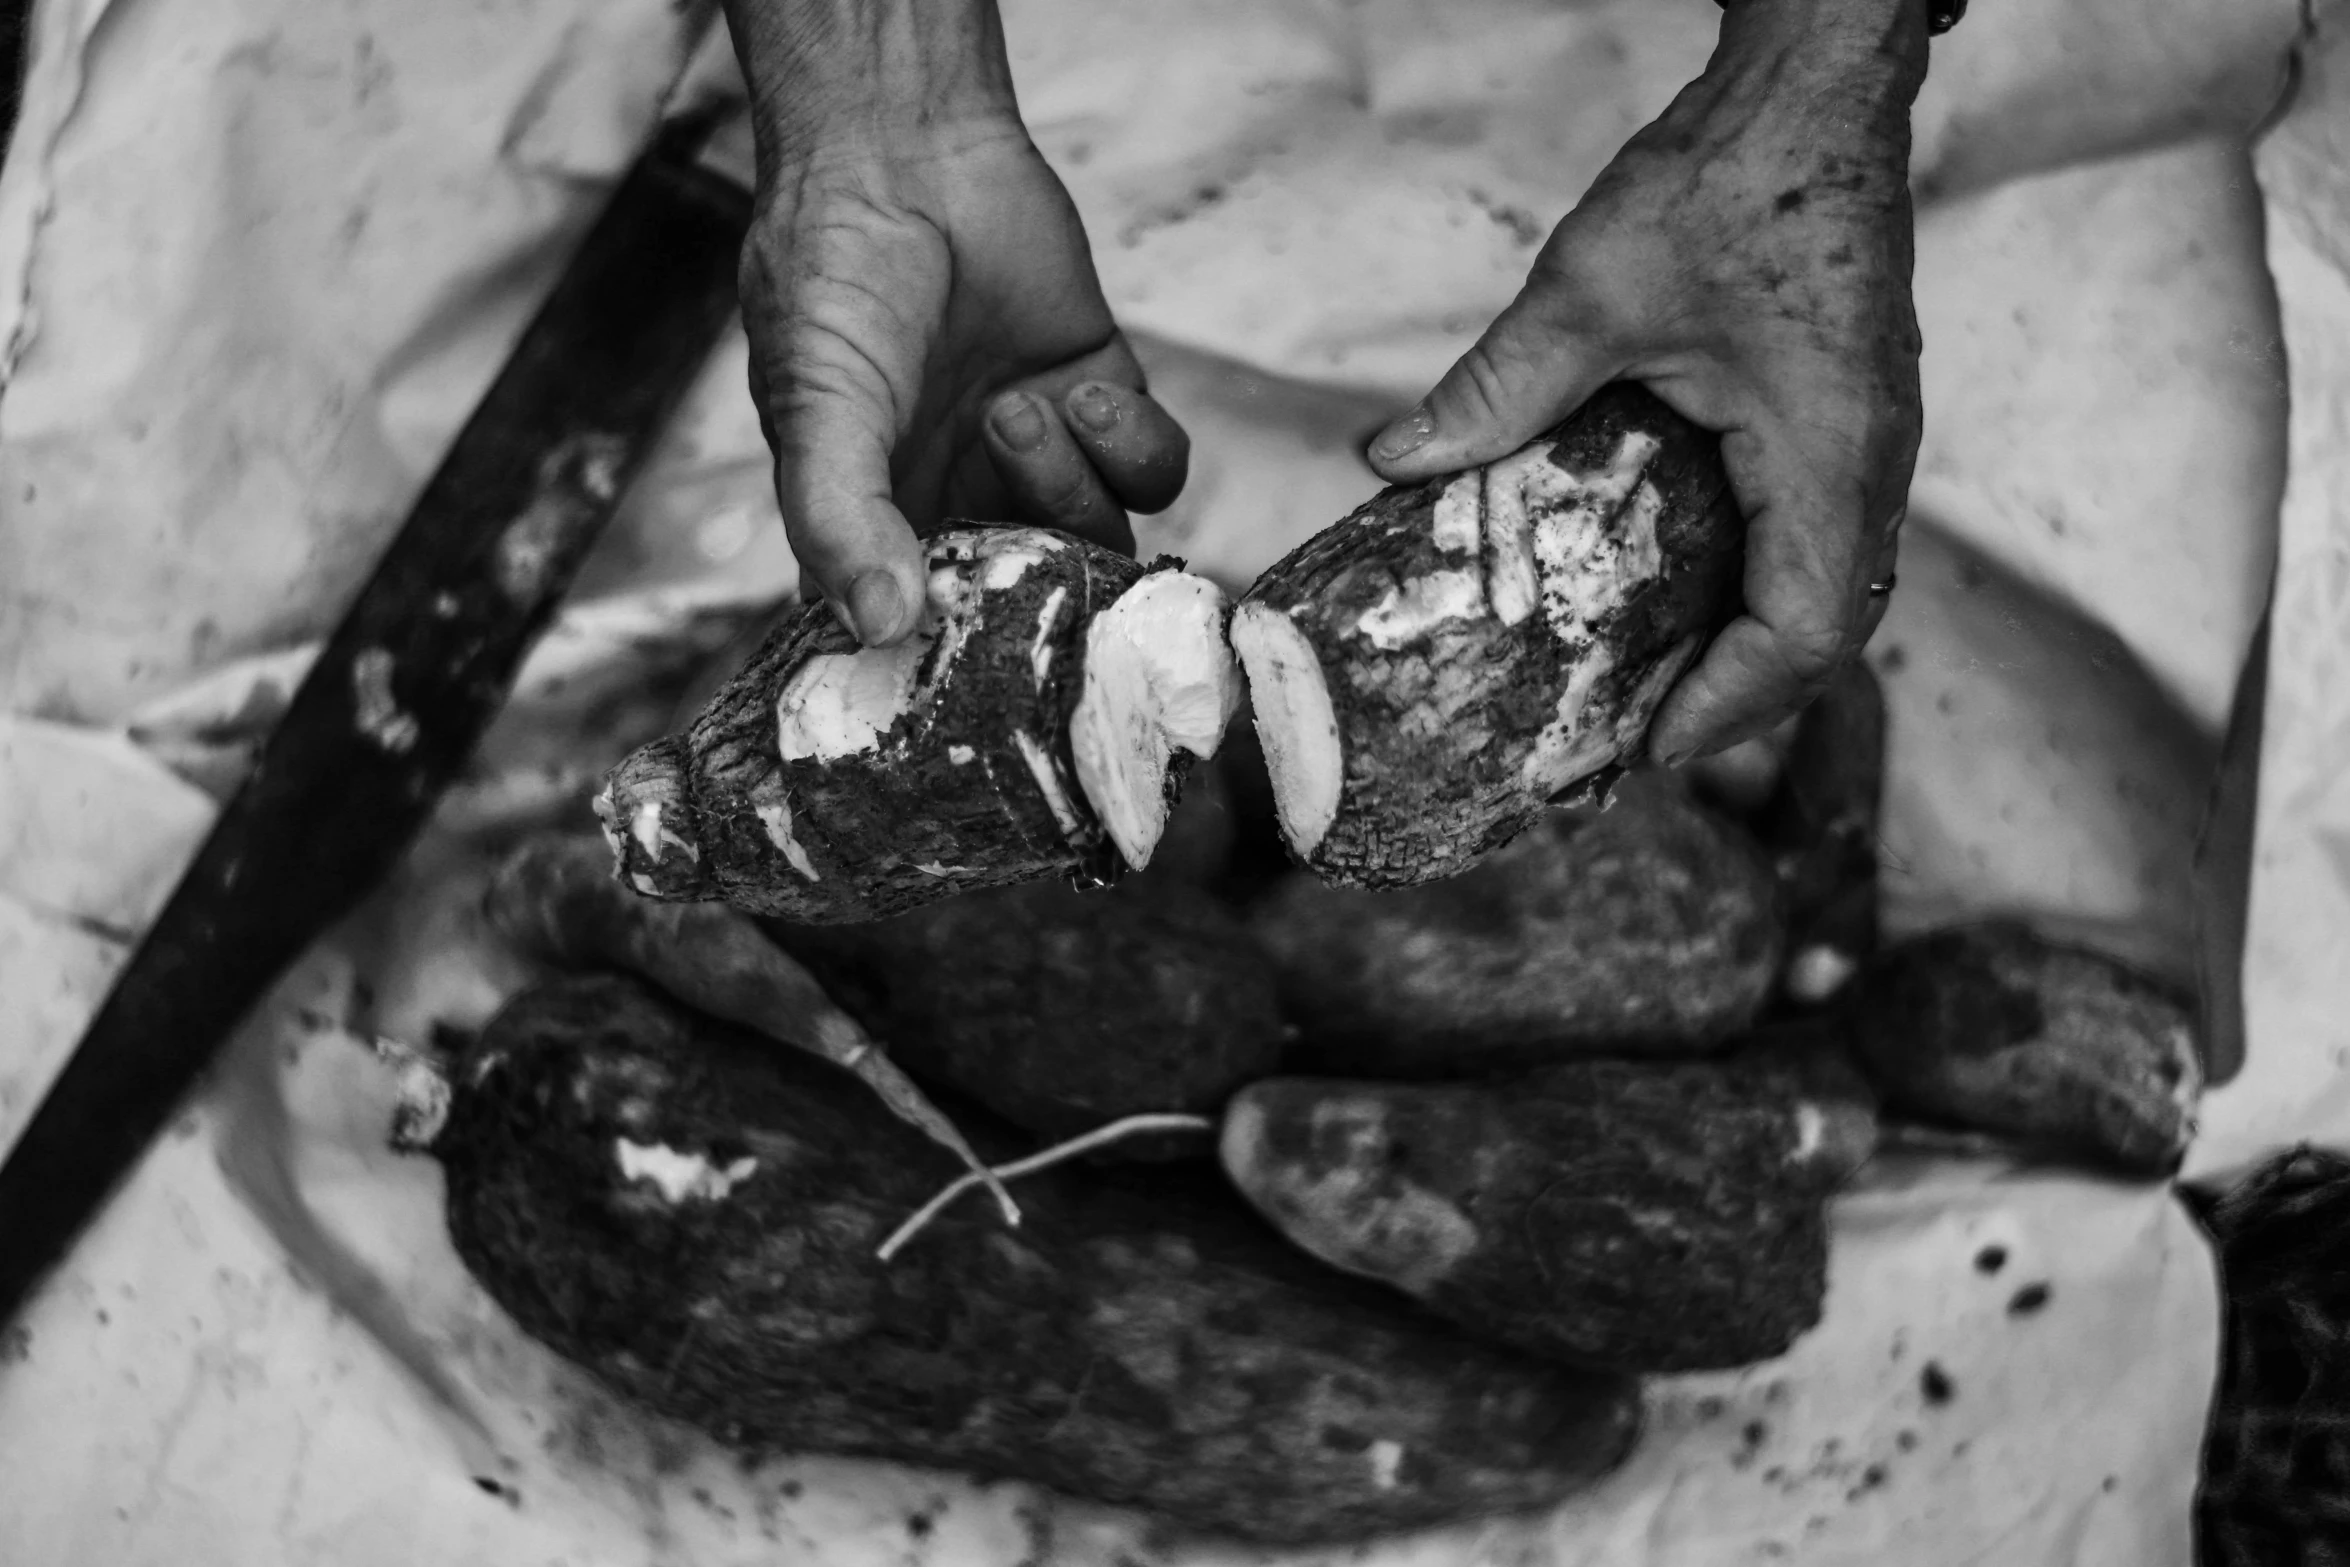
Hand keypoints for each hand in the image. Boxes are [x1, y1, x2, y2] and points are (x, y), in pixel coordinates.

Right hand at [725, 0, 1188, 645]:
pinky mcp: (1104, 402)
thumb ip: (841, 519)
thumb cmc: (833, 279)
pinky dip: (1130, 449)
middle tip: (1000, 501)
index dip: (951, 650)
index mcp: (882, 527)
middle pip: (1033, 598)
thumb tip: (880, 627)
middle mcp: (966, 503)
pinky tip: (1083, 394)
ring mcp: (1041, 459)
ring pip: (1098, 542)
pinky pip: (1153, 474)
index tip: (963, 642)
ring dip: (1067, 488)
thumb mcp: (815, 408)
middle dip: (1031, 567)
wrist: (906, 154)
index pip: (925, 632)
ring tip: (1017, 408)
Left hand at [1367, 0, 1929, 761]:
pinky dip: (1752, 586)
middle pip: (1824, 630)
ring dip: (1744, 647)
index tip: (1649, 743)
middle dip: (1731, 697)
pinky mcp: (1846, 420)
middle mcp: (1870, 462)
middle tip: (1627, 736)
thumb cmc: (1736, 176)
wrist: (1819, 92)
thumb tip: (1395, 461)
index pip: (1807, 628)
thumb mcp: (1593, 290)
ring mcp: (1868, 443)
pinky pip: (1815, 537)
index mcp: (1828, 449)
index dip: (1732, 704)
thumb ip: (1498, 386)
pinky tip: (1671, 592)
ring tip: (1647, 687)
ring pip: (1827, 587)